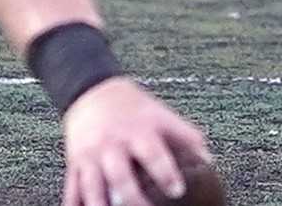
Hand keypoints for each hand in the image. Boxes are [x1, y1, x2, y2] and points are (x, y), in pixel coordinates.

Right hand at [61, 76, 210, 205]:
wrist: (89, 88)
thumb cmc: (131, 107)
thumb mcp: (160, 114)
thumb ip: (186, 136)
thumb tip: (209, 162)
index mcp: (135, 132)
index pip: (151, 152)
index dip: (164, 172)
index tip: (176, 189)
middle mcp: (111, 144)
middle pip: (119, 174)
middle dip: (132, 197)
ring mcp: (90, 155)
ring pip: (92, 186)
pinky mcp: (75, 162)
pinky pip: (72, 188)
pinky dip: (75, 204)